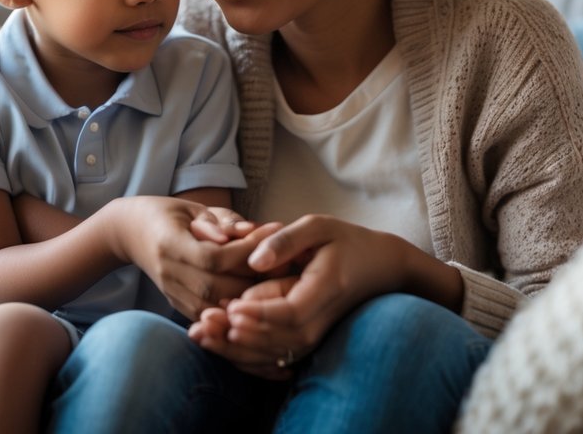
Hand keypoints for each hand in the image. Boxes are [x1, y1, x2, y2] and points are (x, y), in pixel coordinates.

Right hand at [107, 197, 280, 319]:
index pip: (214, 257)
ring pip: (216, 309)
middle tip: (287, 266)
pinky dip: (236, 313)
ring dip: (249, 300)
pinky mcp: (178, 306)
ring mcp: (172, 294)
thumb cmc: (168, 214)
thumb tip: (250, 231)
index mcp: (170, 244)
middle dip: (254, 279)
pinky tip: (260, 302)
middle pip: (218, 288)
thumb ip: (222, 220)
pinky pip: (211, 318)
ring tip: (280, 285)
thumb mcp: (193, 208)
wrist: (131, 234)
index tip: (275, 235)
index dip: (246, 251)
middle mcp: (169, 273)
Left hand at [189, 215, 427, 372]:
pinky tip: (219, 344)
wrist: (380, 267)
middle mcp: (322, 319)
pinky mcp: (308, 339)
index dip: (259, 314)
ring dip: (235, 349)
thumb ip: (285, 240)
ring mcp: (317, 333)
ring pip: (274, 353)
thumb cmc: (346, 240)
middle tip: (202, 324)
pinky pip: (277, 355)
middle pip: (278, 341)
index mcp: (326, 288)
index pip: (291, 312)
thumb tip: (253, 261)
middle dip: (237, 336)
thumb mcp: (318, 226)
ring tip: (201, 335)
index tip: (229, 308)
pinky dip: (247, 354)